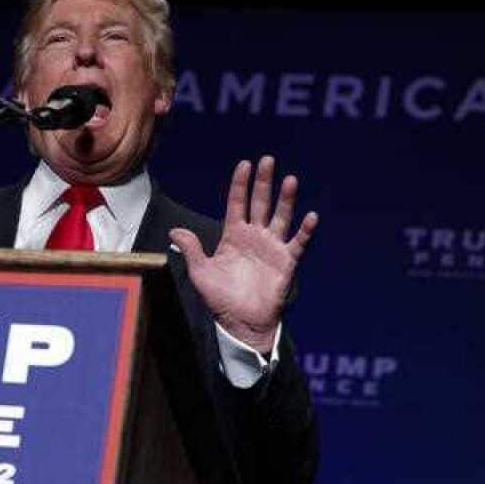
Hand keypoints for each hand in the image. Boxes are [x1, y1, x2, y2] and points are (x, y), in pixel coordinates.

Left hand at [169, 156, 317, 352]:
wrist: (241, 323)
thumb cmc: (221, 299)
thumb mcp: (201, 273)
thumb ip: (191, 249)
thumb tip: (174, 230)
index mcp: (234, 235)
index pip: (238, 203)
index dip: (240, 184)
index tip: (244, 164)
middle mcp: (255, 236)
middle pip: (260, 203)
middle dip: (263, 182)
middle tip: (267, 160)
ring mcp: (272, 247)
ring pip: (281, 217)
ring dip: (286, 199)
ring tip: (290, 180)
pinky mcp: (286, 262)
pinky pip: (297, 243)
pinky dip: (305, 230)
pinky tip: (311, 217)